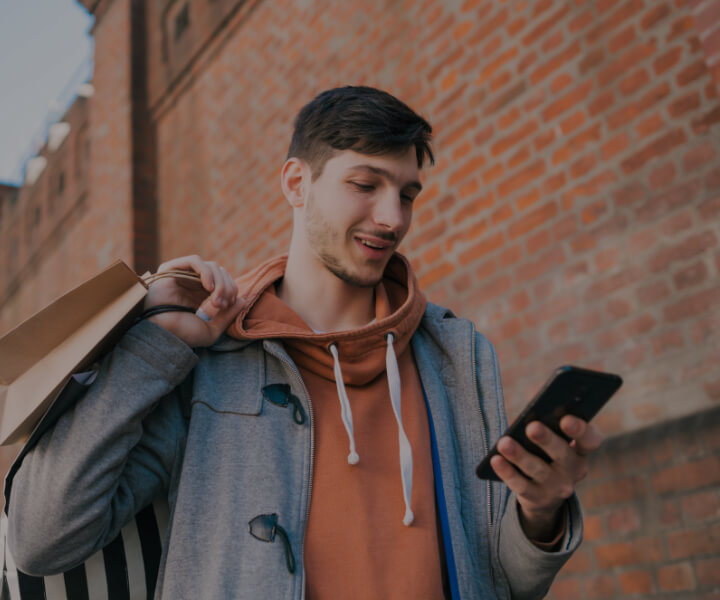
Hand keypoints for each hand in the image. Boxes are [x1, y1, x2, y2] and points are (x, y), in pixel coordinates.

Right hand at [143, 255, 240, 346]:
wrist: (159, 333)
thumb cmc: (181, 334)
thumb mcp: (211, 330)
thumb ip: (228, 316)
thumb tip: (244, 300)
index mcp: (203, 296)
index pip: (227, 283)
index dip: (232, 292)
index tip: (226, 307)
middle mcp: (195, 283)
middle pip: (222, 273)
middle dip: (227, 288)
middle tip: (221, 305)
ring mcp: (184, 275)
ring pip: (212, 266)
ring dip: (220, 283)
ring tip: (215, 300)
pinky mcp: (172, 268)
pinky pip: (195, 261)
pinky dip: (207, 272)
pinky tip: (209, 287)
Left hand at [489, 415, 602, 541]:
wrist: (545, 497)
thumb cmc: (547, 456)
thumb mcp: (554, 445)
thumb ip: (548, 430)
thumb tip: (529, 418)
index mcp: (581, 451)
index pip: (590, 440)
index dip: (581, 430)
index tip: (566, 419)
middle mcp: (574, 470)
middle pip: (562, 453)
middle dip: (547, 439)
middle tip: (532, 427)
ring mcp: (557, 487)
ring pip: (537, 469)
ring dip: (520, 455)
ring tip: (504, 442)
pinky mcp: (537, 498)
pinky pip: (520, 485)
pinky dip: (507, 472)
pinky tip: (495, 460)